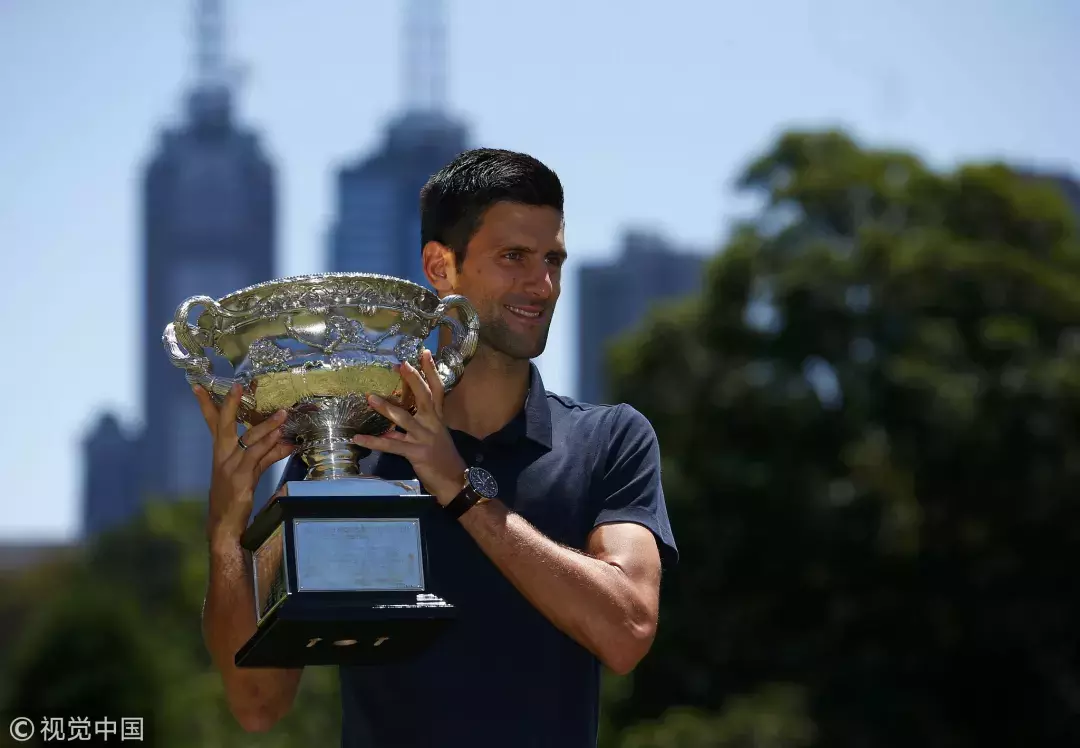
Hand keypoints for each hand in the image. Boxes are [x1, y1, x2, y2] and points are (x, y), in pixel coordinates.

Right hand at [192, 383, 295, 544]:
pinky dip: (270, 446)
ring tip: (283, 413)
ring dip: (267, 425)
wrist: (224, 524)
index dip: (206, 404)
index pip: (212, 424)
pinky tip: (282, 438)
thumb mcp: (250, 471)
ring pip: (248, 439)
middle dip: (230, 404)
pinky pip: (257, 457)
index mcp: (220, 452)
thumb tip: (286, 442)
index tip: (198, 386)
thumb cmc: (234, 497)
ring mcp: (230, 466)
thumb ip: (266, 455)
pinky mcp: (240, 477)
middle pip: (223, 424)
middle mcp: (222, 455)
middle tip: (237, 386)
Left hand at [352, 350, 466, 504]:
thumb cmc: (444, 458)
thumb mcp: (436, 436)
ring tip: (370, 398)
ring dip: (385, 408)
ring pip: (403, 418)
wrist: (455, 481)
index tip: (424, 352)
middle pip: (424, 397)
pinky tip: (358, 438)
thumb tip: (399, 417)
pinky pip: (391, 445)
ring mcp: (424, 437)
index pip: (437, 390)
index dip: (431, 371)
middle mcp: (432, 424)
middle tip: (401, 364)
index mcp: (438, 419)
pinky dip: (374, 442)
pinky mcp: (415, 452)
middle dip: (413, 380)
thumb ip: (420, 424)